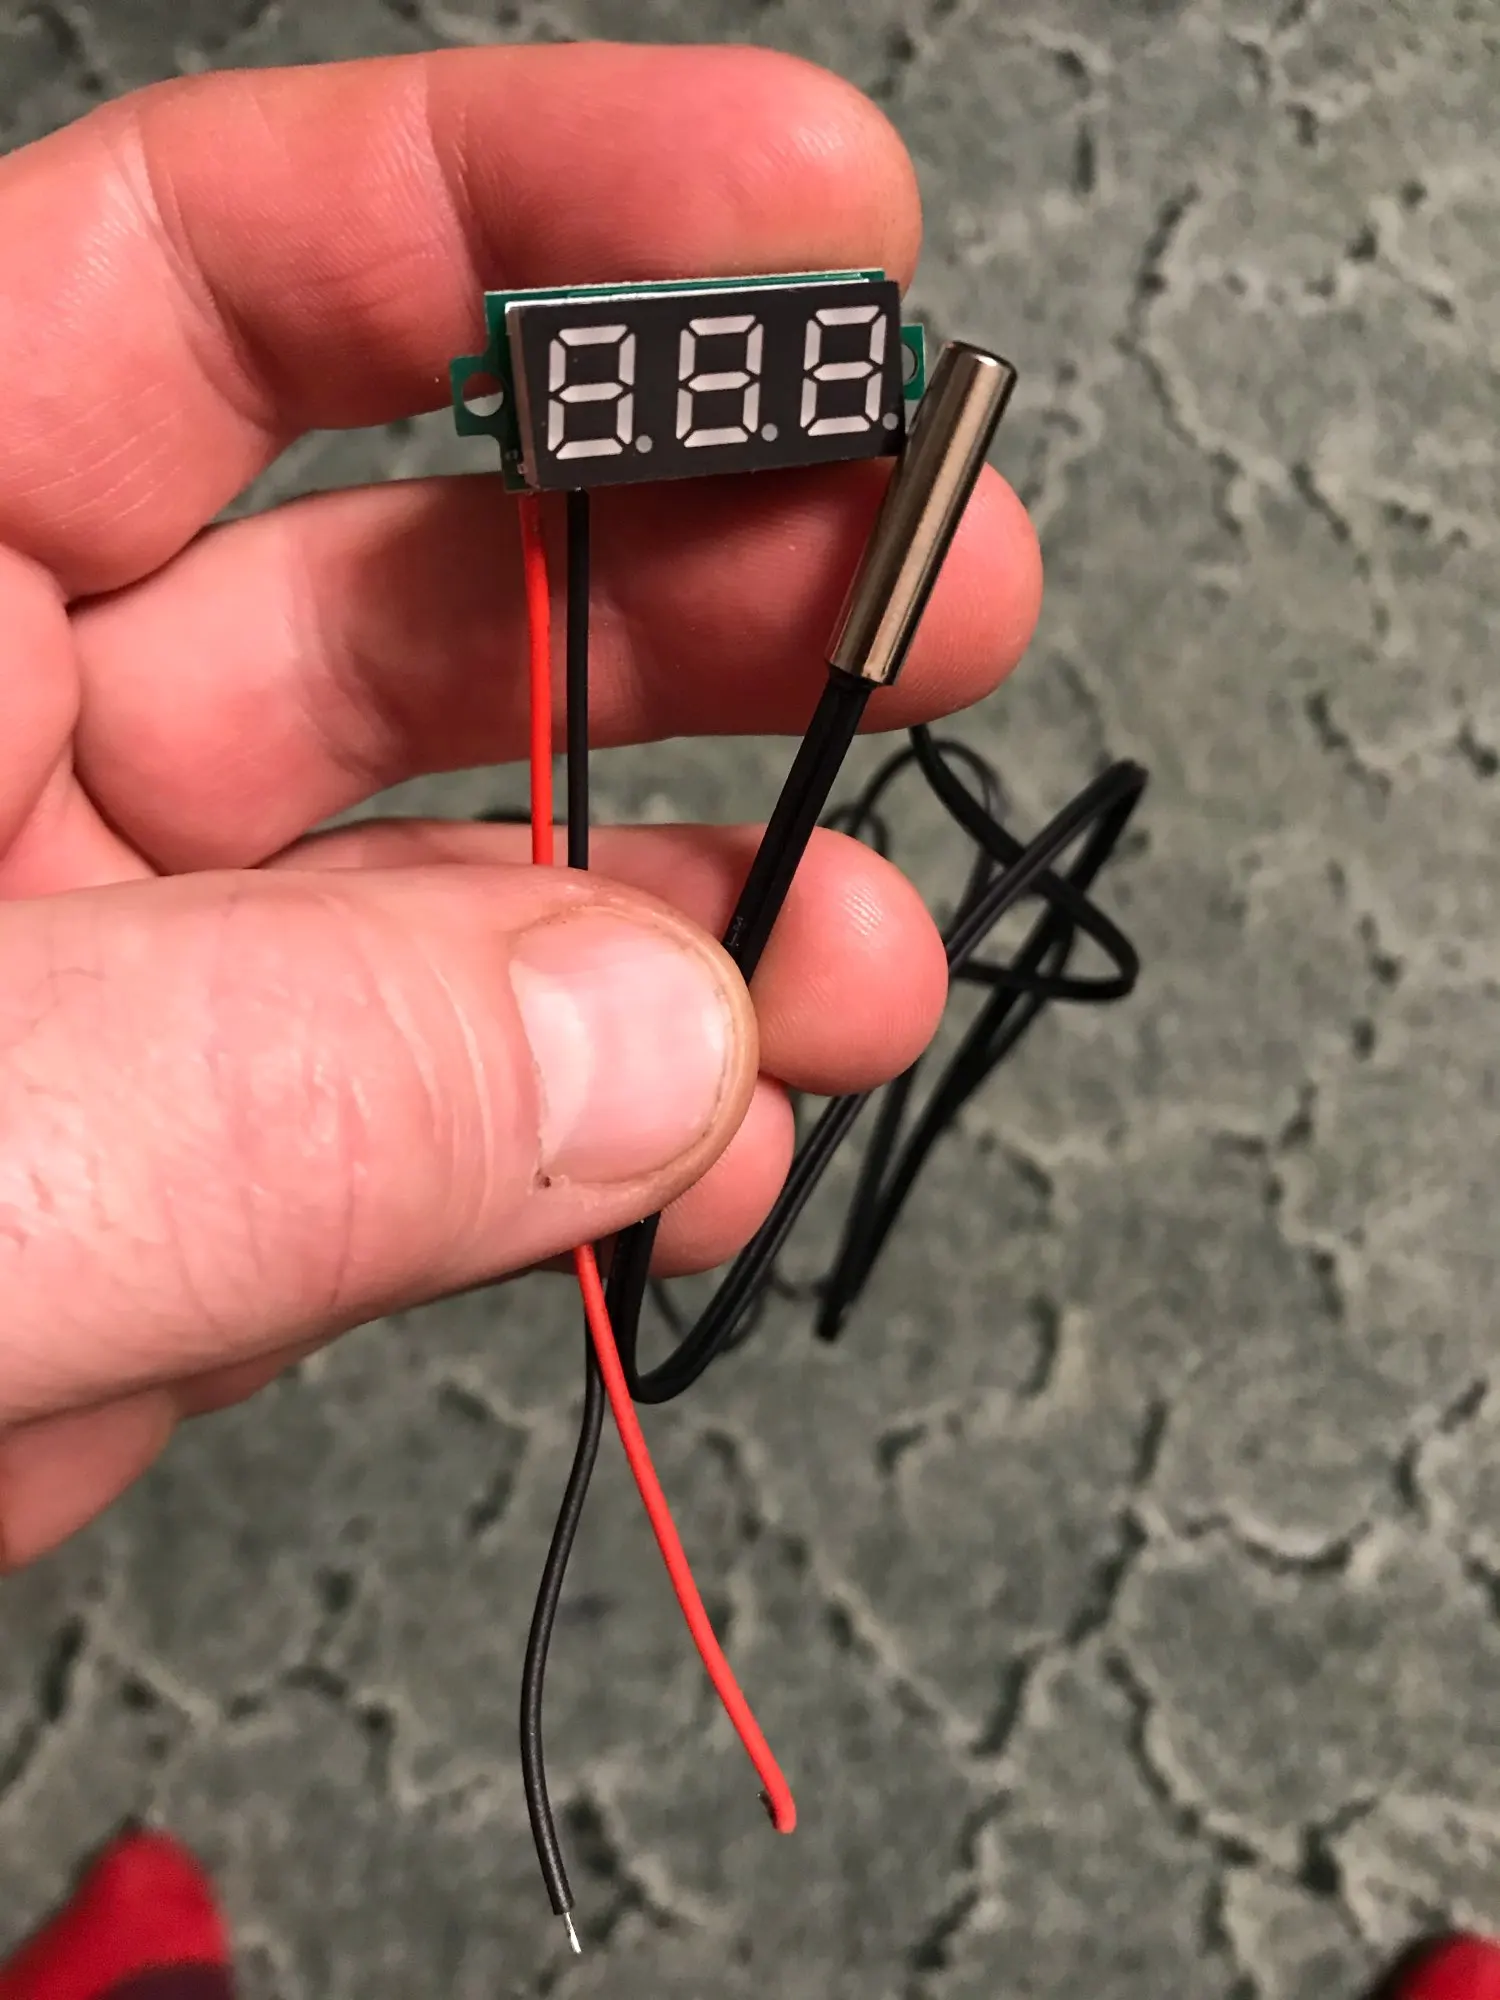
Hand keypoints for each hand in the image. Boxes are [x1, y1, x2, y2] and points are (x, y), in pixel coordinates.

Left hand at [0, 44, 1040, 1567]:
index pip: (221, 282)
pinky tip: (706, 1154)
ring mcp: (121, 990)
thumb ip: (241, 1104)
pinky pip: (453, 1127)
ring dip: (710, 905)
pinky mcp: (195, 1196)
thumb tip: (645, 1048)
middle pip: (419, 575)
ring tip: (862, 948)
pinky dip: (606, 1142)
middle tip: (934, 585)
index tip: (814, 229)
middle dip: (709, 573)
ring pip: (478, 885)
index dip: (544, 214)